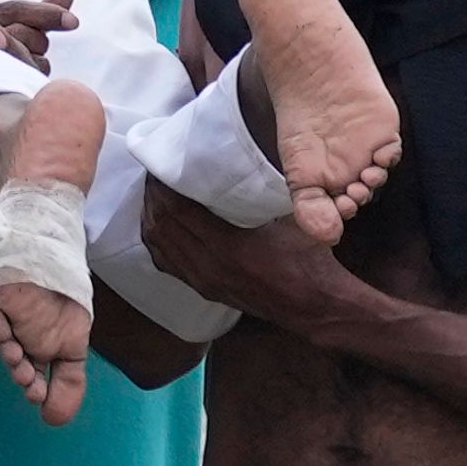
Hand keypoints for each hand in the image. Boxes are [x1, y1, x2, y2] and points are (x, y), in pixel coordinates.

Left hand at [0, 280, 93, 423]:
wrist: (59, 270)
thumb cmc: (66, 308)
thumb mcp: (75, 350)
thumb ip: (69, 384)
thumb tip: (56, 421)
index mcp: (43, 350)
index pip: (39, 376)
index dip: (40, 391)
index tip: (42, 404)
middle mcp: (24, 341)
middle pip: (21, 366)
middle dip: (27, 381)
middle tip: (33, 391)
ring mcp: (11, 325)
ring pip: (9, 348)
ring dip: (16, 364)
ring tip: (25, 372)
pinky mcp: (0, 308)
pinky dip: (5, 339)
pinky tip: (15, 349)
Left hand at [144, 176, 368, 334]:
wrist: (314, 306)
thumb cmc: (308, 259)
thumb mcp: (291, 219)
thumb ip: (269, 194)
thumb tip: (249, 159)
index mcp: (228, 246)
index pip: (179, 211)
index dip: (164, 187)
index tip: (161, 164)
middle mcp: (209, 266)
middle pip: (163, 227)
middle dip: (153, 198)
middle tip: (153, 173)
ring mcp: (205, 281)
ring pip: (160, 247)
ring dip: (151, 218)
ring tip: (154, 195)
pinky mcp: (206, 290)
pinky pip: (168, 265)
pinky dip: (158, 242)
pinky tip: (159, 227)